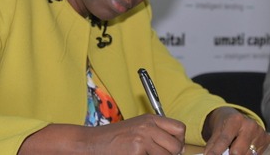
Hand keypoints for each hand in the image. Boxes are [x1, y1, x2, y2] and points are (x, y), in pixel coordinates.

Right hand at [18, 114, 184, 153]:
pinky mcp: (136, 150)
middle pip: (177, 146)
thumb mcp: (137, 130)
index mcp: (151, 119)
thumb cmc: (112, 140)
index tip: (171, 149)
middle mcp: (149, 126)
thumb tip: (179, 148)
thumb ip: (156, 134)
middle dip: (171, 154)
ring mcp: (143, 138)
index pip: (180, 129)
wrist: (89, 143)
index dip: (179, 142)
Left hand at [202, 107, 269, 154]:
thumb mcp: (216, 131)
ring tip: (234, 146)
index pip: (225, 139)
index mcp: (236, 119)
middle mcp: (250, 124)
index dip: (216, 151)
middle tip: (226, 151)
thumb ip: (213, 145)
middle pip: (238, 152)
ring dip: (238, 154)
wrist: (237, 117)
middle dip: (230, 154)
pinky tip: (244, 148)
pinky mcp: (266, 138)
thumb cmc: (225, 125)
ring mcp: (260, 132)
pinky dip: (247, 154)